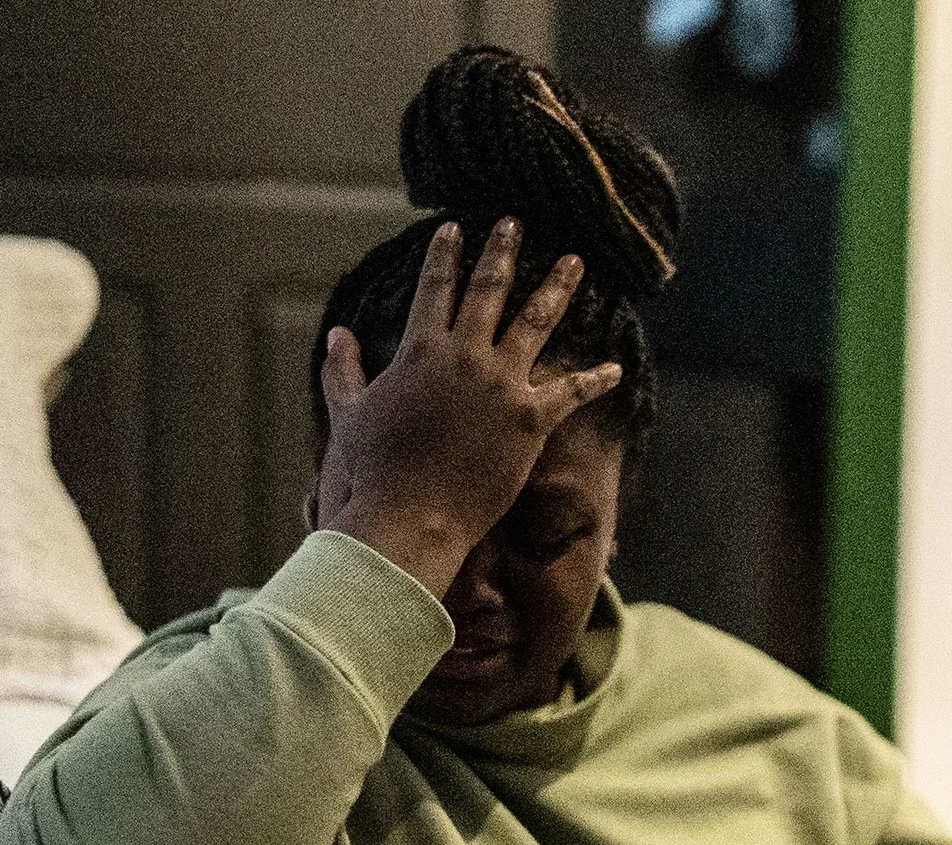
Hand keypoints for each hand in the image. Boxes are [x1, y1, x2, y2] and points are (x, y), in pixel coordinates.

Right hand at [318, 217, 623, 596]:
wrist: (412, 515)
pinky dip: (595, 380)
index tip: (455, 229)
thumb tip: (336, 335)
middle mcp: (466, 357)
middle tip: (514, 223)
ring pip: (536, 322)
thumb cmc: (375, 469)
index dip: (446, 255)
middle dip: (502, 252)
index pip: (436, 288)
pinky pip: (571, 392)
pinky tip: (615, 368)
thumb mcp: (349, 413)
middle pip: (489, 290)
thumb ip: (342, 370)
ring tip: (575, 261)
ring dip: (557, 288)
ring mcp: (502, 385)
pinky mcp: (531, 420)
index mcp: (422, 350)